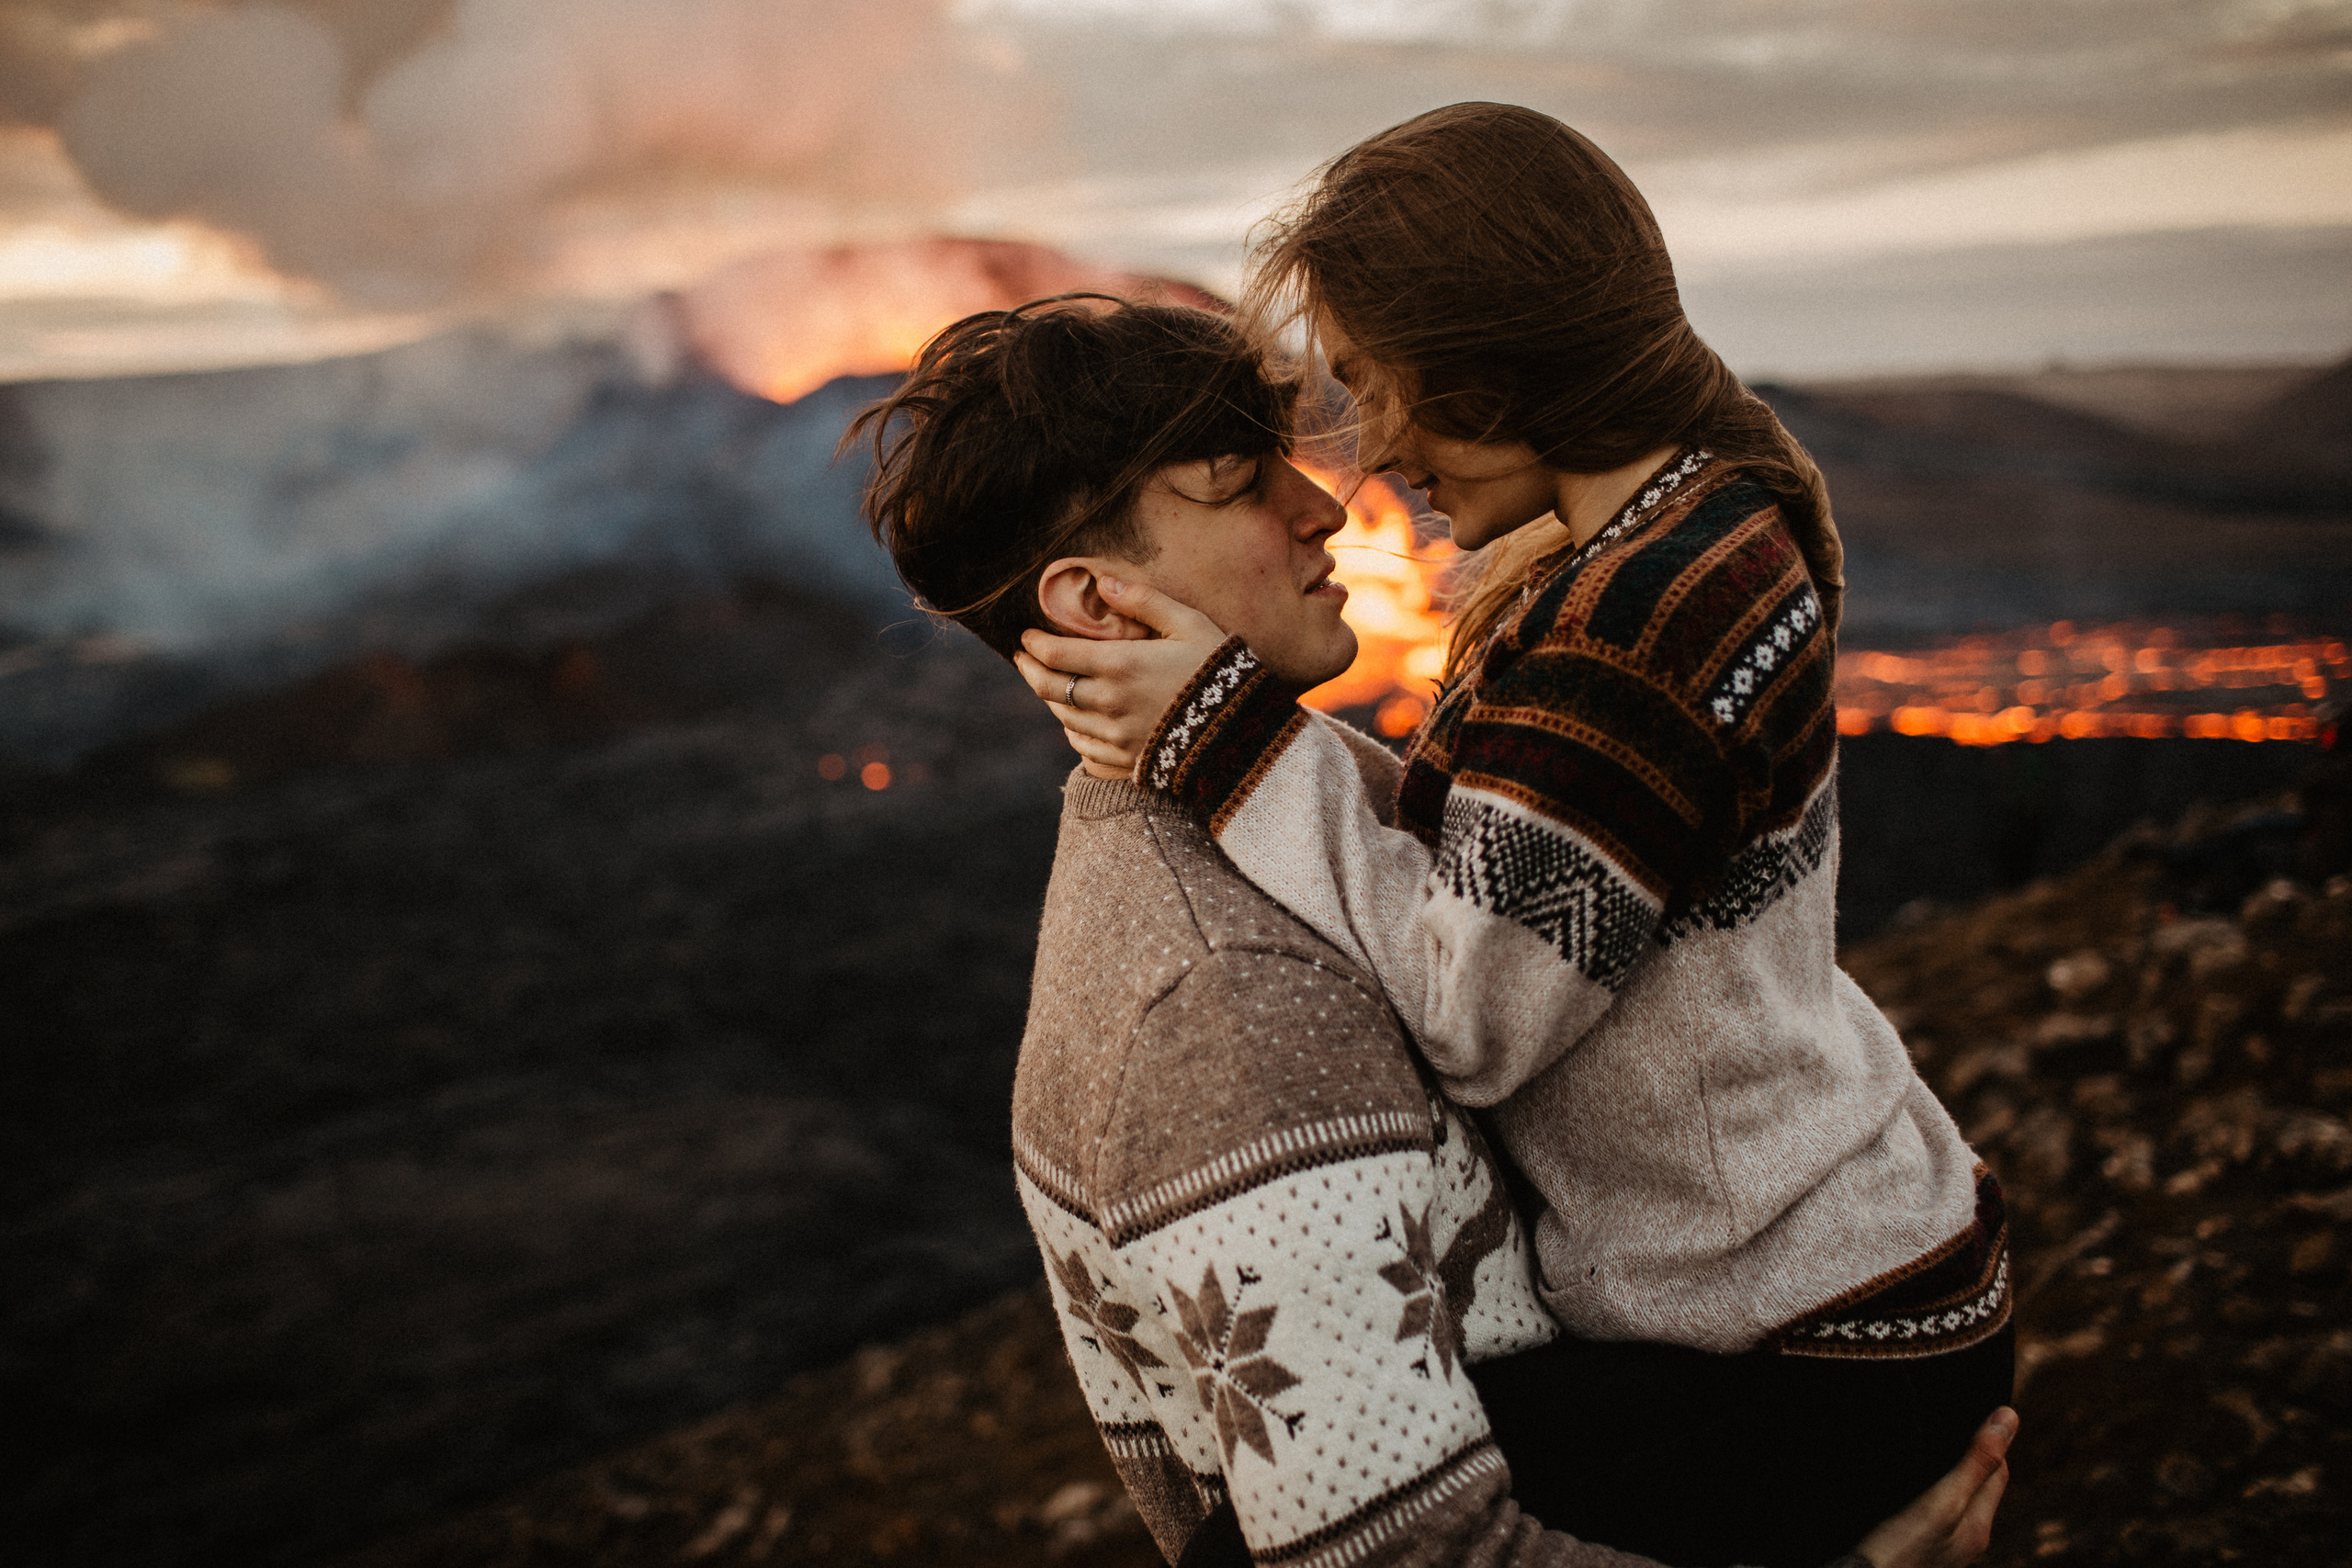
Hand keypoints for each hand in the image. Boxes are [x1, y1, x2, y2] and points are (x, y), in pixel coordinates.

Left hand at [1015, 577, 1229, 776]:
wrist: (1242, 732)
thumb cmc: (1218, 670)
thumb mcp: (1188, 624)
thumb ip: (1144, 601)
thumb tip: (1103, 582)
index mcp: (1120, 666)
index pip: (1055, 655)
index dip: (1034, 645)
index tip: (1026, 637)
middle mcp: (1108, 703)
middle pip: (1048, 689)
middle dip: (1030, 671)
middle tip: (1024, 659)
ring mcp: (1115, 737)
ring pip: (1063, 718)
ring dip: (1050, 699)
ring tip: (1047, 683)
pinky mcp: (1125, 761)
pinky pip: (1083, 748)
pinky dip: (1072, 732)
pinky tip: (1074, 721)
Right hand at [1851, 1407, 2017, 1567]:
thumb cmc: (1901, 1549)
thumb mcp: (1942, 1500)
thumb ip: (1976, 1462)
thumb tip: (2009, 1417)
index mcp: (1979, 1527)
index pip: (1999, 1472)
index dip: (1990, 1440)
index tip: (1970, 1411)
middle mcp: (1966, 1540)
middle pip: (1978, 1487)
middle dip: (1970, 1455)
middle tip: (1946, 1423)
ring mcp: (1942, 1549)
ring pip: (1953, 1500)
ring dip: (1946, 1473)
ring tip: (1923, 1449)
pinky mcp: (1917, 1550)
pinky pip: (1931, 1514)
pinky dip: (1925, 1493)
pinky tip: (1901, 1487)